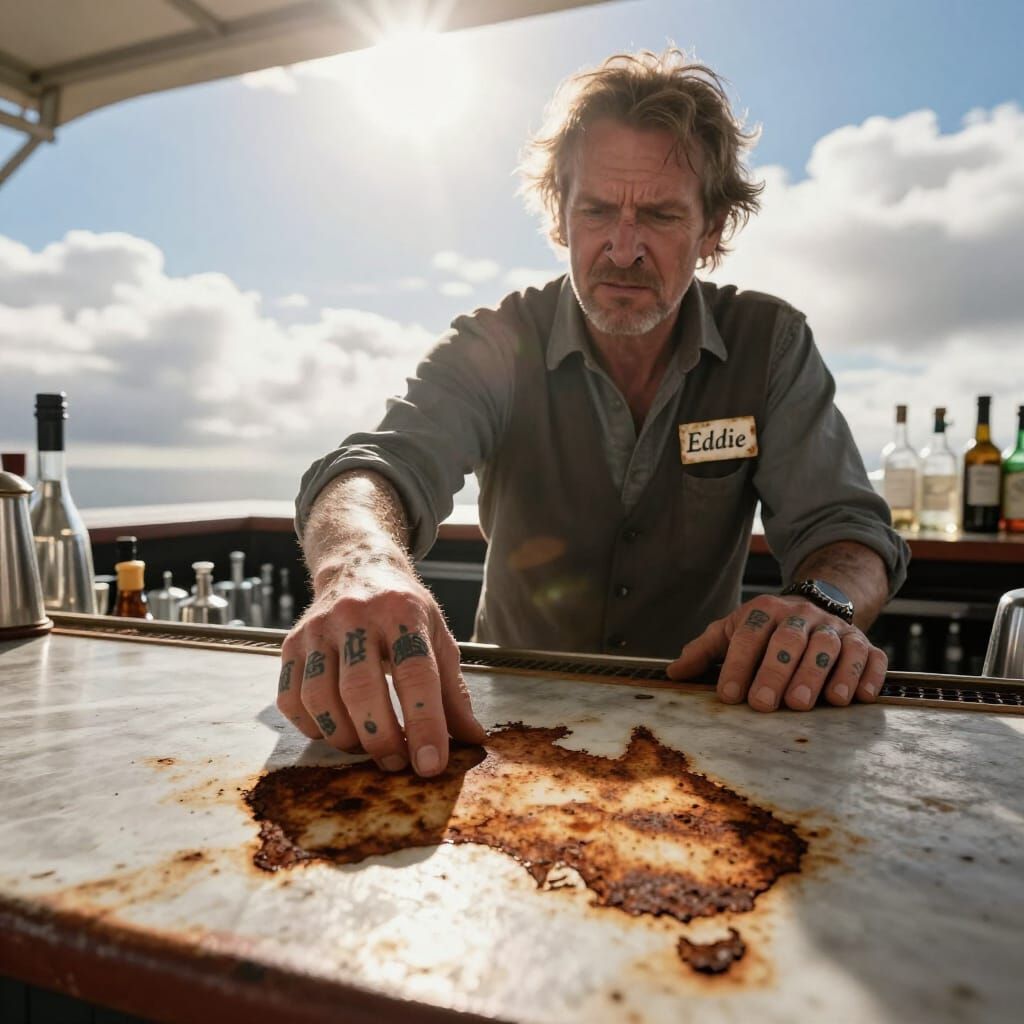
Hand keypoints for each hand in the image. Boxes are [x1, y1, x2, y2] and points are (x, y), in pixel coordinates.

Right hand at [276, 563, 486, 775]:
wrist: (357, 568)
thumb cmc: (404, 611)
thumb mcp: (439, 637)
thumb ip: (454, 691)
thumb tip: (473, 739)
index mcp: (402, 611)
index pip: (415, 673)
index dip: (425, 723)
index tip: (431, 764)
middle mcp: (355, 615)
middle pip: (361, 689)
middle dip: (381, 738)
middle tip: (397, 763)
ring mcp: (317, 629)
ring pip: (320, 698)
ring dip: (345, 737)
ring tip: (367, 746)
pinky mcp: (290, 644)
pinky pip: (291, 699)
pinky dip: (312, 727)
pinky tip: (336, 729)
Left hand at [666, 595, 886, 711]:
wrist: (818, 604)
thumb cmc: (766, 630)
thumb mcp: (733, 632)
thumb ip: (705, 651)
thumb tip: (673, 674)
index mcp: (766, 610)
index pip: (750, 634)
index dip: (738, 664)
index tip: (728, 695)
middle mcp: (803, 616)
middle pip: (790, 640)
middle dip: (776, 672)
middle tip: (764, 704)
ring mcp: (836, 629)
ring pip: (831, 647)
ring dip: (818, 675)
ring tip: (805, 703)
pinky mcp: (865, 644)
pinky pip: (871, 657)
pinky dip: (866, 676)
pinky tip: (857, 698)